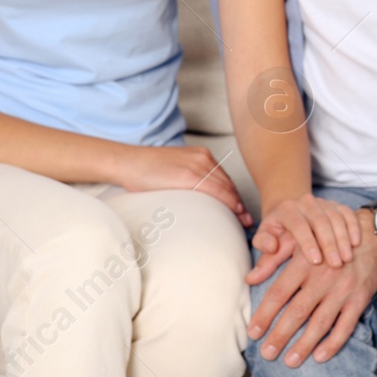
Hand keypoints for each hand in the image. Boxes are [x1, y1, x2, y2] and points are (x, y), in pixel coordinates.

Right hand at [113, 145, 251, 226]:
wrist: (128, 162)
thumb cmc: (146, 169)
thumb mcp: (175, 170)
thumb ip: (189, 178)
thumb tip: (198, 198)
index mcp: (201, 155)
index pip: (224, 178)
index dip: (235, 195)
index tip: (242, 210)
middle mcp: (203, 158)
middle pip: (228, 183)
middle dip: (240, 202)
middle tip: (248, 220)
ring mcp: (197, 165)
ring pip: (225, 187)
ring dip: (237, 205)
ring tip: (244, 221)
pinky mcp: (188, 175)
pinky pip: (215, 190)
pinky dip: (228, 202)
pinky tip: (234, 212)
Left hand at [247, 196, 363, 283]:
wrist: (295, 211)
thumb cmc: (282, 233)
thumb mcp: (271, 243)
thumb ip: (264, 261)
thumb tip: (252, 278)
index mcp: (287, 210)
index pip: (297, 224)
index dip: (307, 242)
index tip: (315, 261)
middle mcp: (307, 202)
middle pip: (320, 220)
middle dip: (329, 242)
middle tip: (335, 265)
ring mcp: (325, 202)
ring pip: (336, 217)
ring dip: (342, 238)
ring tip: (346, 259)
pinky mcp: (339, 205)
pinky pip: (349, 213)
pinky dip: (353, 227)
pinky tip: (357, 243)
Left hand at [248, 208, 376, 366]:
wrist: (370, 238)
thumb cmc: (327, 242)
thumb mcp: (300, 242)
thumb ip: (273, 260)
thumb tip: (249, 278)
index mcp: (305, 262)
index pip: (279, 293)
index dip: (264, 314)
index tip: (253, 332)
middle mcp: (323, 277)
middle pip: (297, 312)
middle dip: (280, 335)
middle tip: (266, 354)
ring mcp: (343, 290)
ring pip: (321, 322)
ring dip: (304, 345)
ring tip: (289, 362)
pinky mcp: (360, 299)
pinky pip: (346, 326)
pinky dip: (333, 343)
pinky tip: (319, 357)